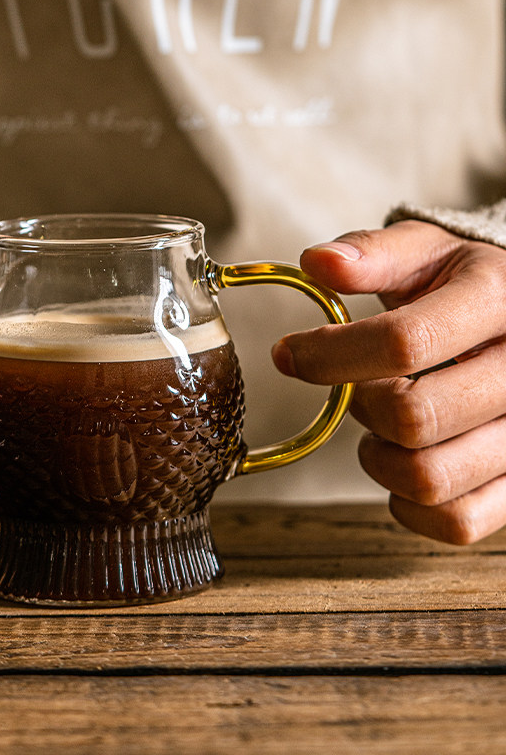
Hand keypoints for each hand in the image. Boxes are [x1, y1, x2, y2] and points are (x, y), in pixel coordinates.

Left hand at [272, 220, 505, 544]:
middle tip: (358, 388)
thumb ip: (372, 254)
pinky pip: (457, 521)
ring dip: (379, 458)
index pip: (402, 343)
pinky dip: (409, 502)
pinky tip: (403, 460)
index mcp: (496, 299)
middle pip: (414, 416)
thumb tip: (318, 262)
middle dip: (361, 404)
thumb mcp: (424, 251)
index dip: (327, 355)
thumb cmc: (462, 285)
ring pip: (431, 477)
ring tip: (382, 424)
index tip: (288, 354)